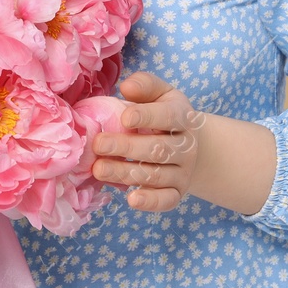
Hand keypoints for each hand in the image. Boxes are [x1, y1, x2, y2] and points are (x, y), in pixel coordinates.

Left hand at [89, 71, 203, 212]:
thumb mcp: (160, 94)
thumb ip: (144, 86)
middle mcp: (186, 146)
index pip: (169, 116)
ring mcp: (183, 172)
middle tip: (98, 144)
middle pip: (159, 149)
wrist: (189, 144)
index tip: (124, 117)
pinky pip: (167, 200)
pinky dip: (151, 202)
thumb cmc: (163, 114)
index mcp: (183, 116)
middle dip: (127, 147)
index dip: (147, 117)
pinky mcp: (177, 192)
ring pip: (157, 175)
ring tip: (98, 170)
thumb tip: (126, 87)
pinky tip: (131, 200)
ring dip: (126, 173)